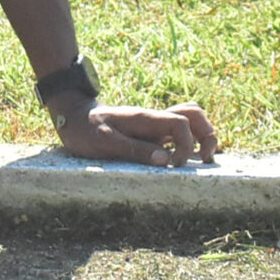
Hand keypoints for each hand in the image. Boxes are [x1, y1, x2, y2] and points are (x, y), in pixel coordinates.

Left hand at [53, 101, 217, 167]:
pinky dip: (189, 142)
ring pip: (189, 119)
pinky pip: (177, 132)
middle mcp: (153, 119)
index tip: (175, 166)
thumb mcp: (104, 142)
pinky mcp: (150, 133)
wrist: (73, 116)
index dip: (187, 145)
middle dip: (207, 135)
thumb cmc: (85, 130)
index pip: (181, 123)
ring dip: (202, 136)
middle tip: (204, 160)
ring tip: (201, 160)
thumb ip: (134, 150)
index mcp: (145, 119)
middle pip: (194, 114)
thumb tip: (166, 161)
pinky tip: (185, 161)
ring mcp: (153, 125)